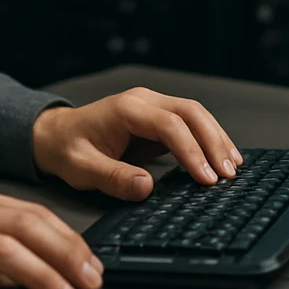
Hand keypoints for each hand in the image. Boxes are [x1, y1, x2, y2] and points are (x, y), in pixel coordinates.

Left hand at [32, 86, 243, 200]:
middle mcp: (144, 101)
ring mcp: (153, 107)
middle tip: (228, 174)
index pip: (170, 125)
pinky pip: (190, 124)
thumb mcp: (82, 169)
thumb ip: (113, 177)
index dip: (191, 151)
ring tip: (233, 167)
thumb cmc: (67, 149)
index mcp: (126, 109)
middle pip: (191, 112)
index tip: (206, 178)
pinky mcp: (158, 119)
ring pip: (195, 115)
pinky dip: (209, 139)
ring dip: (217, 139)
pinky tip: (221, 158)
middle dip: (214, 141)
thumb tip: (147, 186)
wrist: (55, 135)